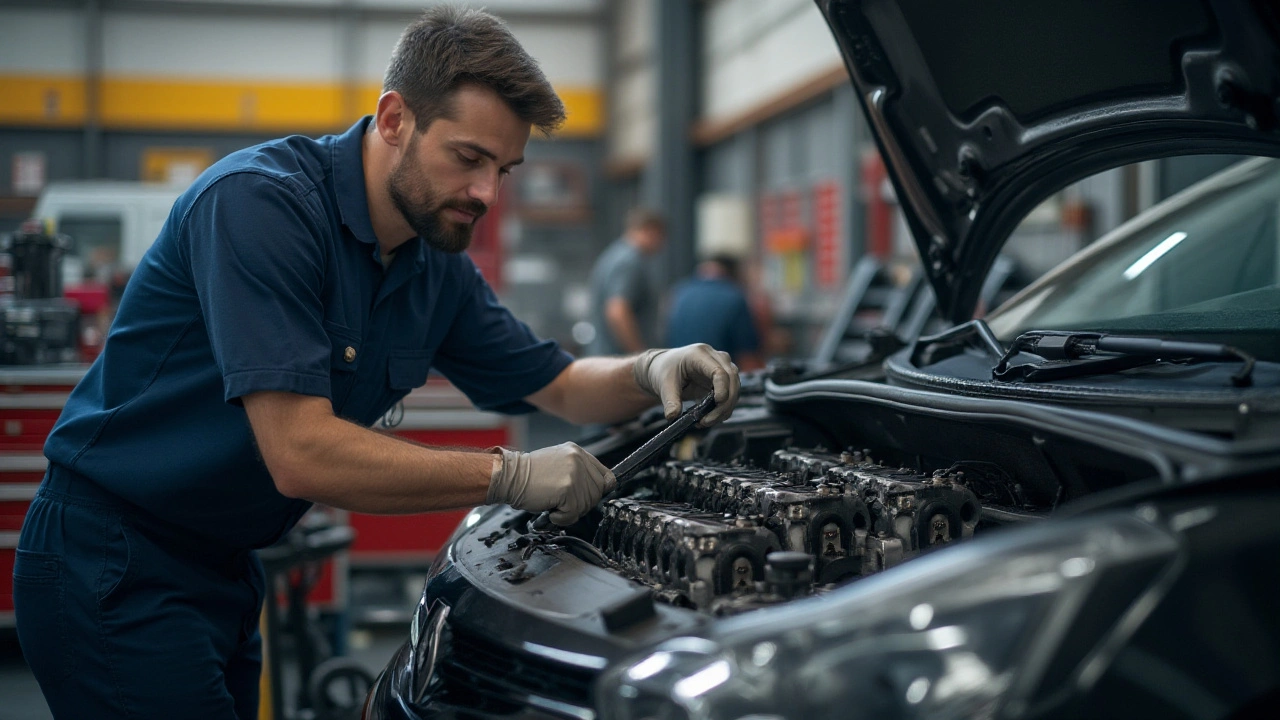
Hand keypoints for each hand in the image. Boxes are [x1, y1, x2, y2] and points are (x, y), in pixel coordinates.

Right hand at [487, 443, 614, 524]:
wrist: (508, 477)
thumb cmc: (527, 475)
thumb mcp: (558, 464)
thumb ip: (579, 472)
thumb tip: (600, 488)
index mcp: (577, 452)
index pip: (606, 476)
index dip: (597, 491)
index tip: (586, 497)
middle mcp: (578, 459)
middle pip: (598, 492)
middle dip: (582, 503)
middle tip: (564, 503)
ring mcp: (574, 473)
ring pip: (587, 504)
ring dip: (570, 511)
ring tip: (554, 504)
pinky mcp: (568, 488)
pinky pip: (574, 513)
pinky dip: (562, 518)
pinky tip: (550, 510)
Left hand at [632, 344, 739, 425]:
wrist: (663, 369)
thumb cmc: (663, 370)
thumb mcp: (663, 384)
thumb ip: (670, 400)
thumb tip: (673, 416)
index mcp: (699, 354)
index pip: (719, 370)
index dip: (722, 387)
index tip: (718, 402)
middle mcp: (715, 358)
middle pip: (732, 379)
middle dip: (724, 403)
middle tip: (708, 421)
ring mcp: (721, 368)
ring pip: (734, 388)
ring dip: (724, 409)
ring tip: (705, 422)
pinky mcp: (722, 380)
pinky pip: (730, 395)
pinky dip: (722, 409)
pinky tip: (708, 419)